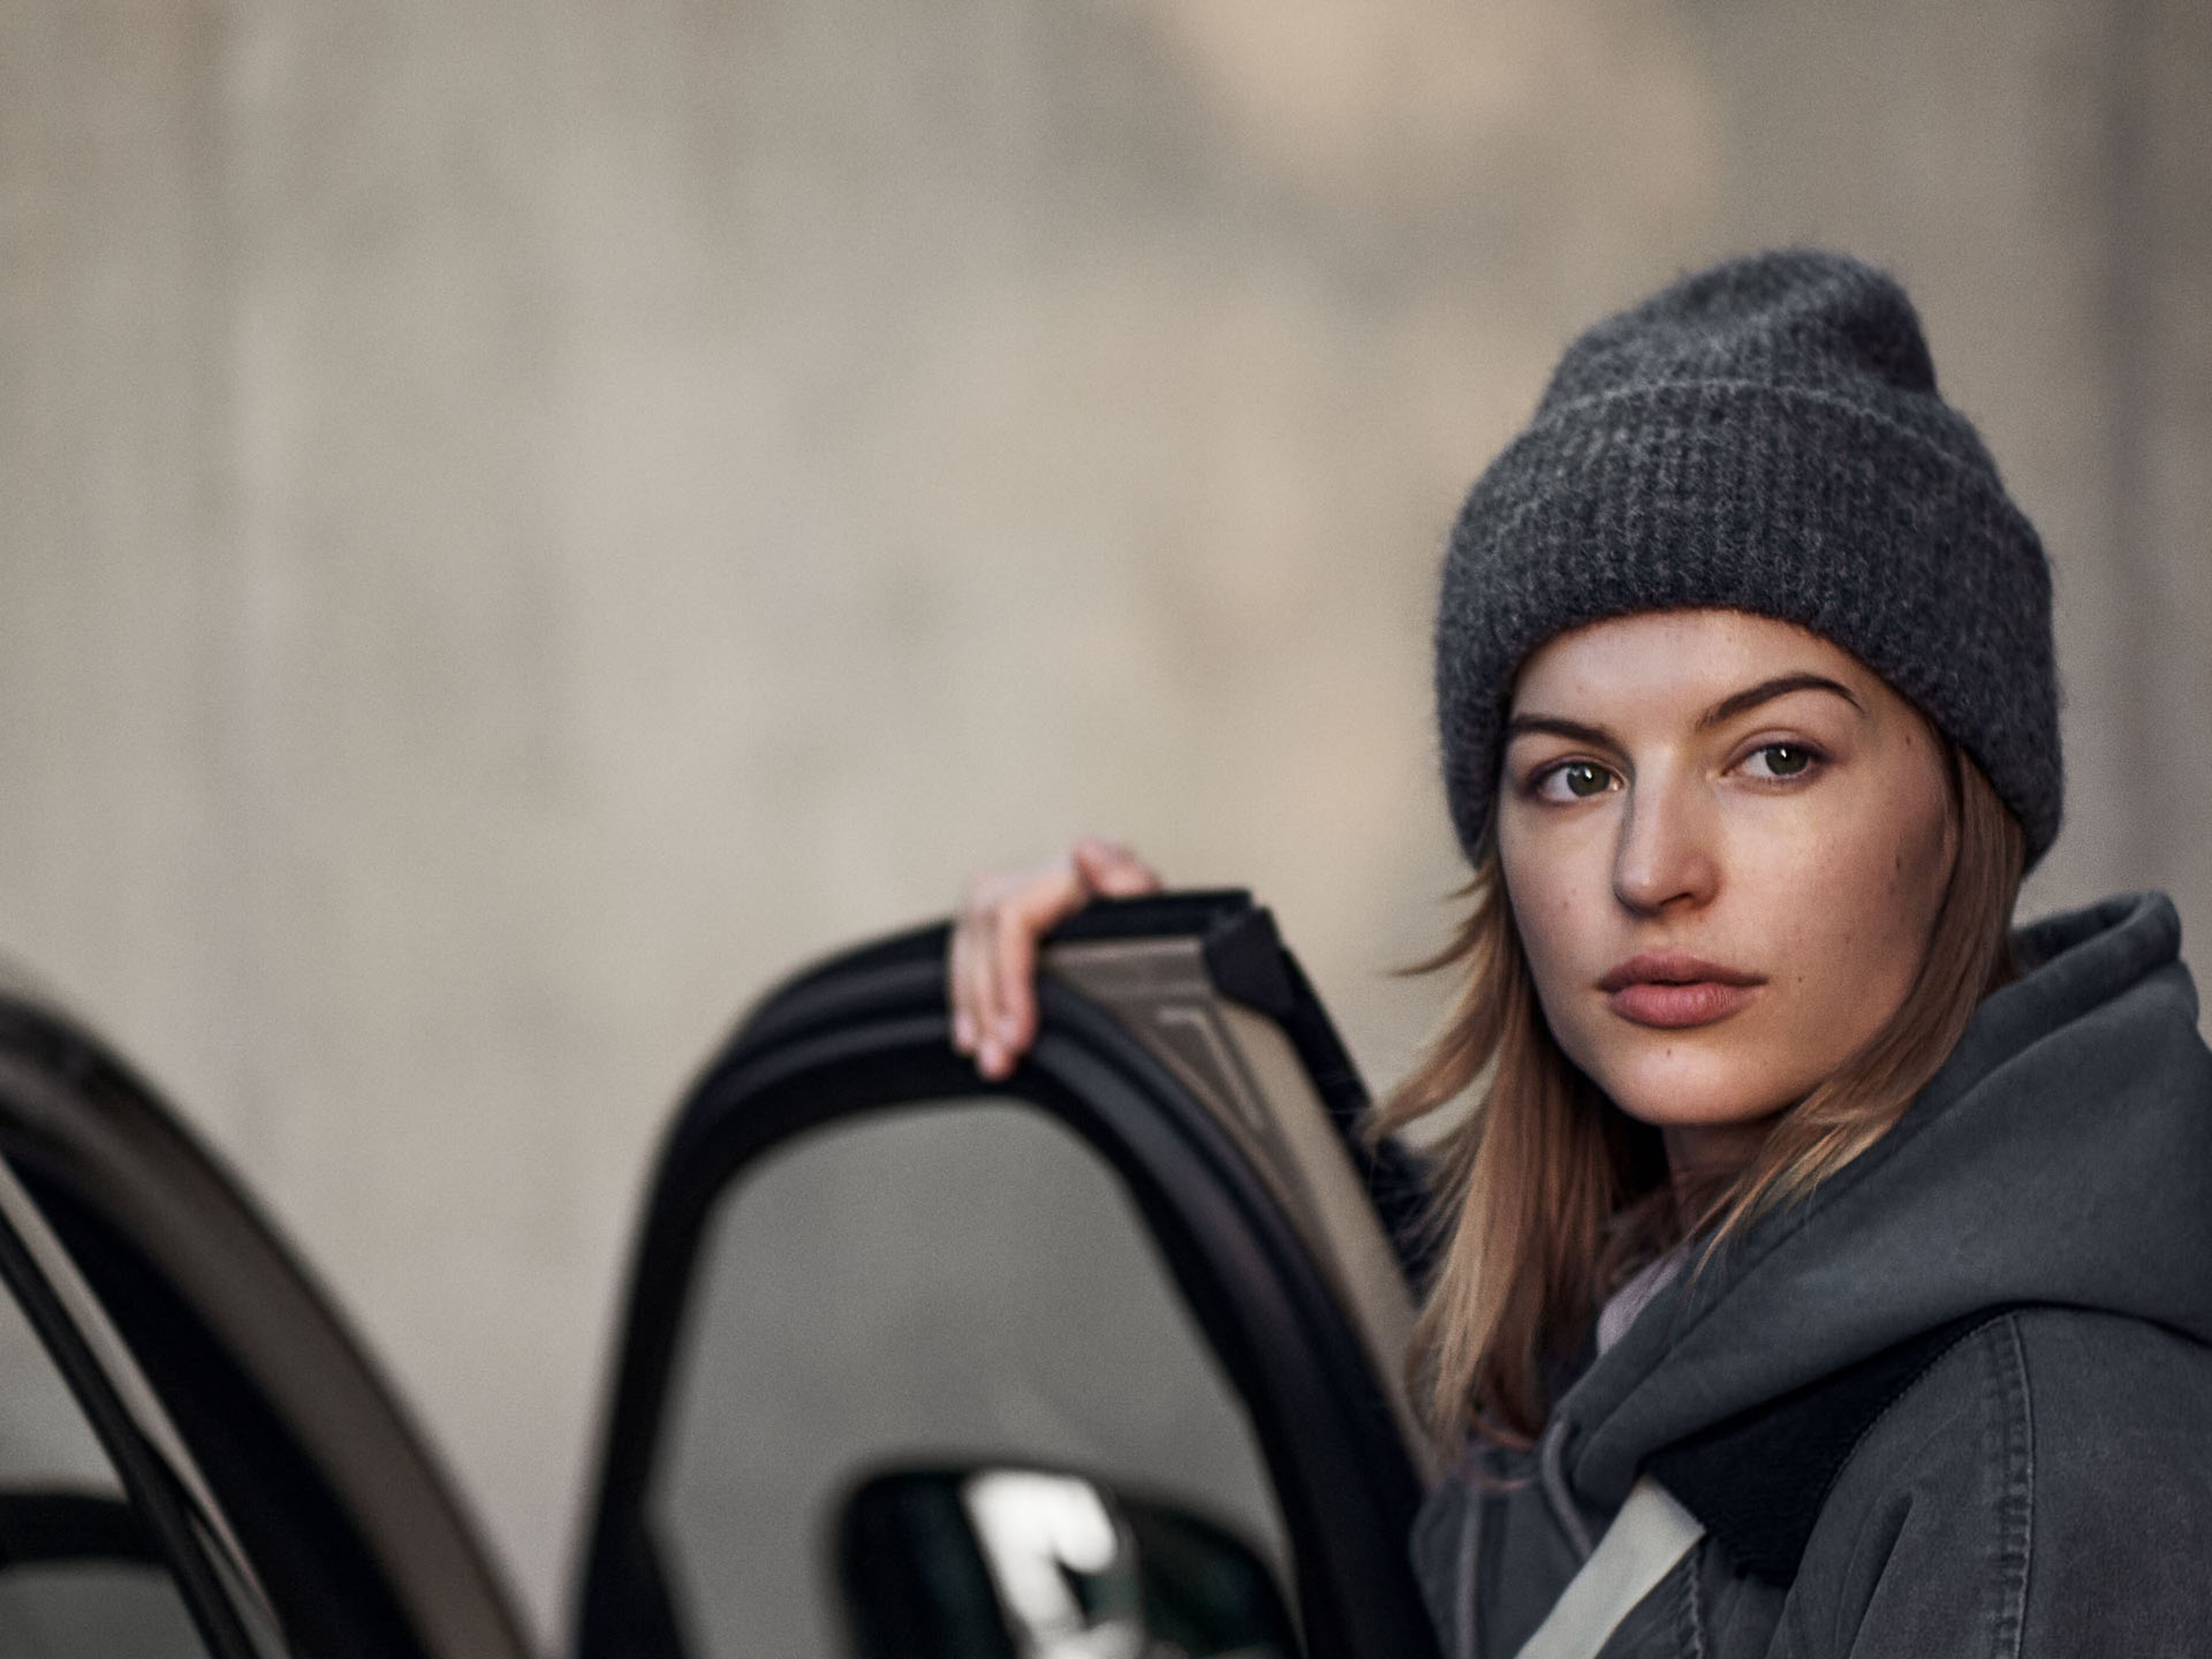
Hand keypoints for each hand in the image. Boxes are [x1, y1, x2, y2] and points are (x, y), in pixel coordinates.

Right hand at [949, 837, 1162, 1079]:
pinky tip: (969, 1031)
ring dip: (973, 1009)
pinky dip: (967, 996)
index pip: (1013, 918)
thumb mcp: (1160, 909)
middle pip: (984, 937)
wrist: (1165, 929)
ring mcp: (1012, 892)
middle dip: (988, 1007)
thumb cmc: (1164, 924)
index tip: (1019, 1030)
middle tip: (1000, 1058)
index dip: (1010, 979)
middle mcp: (1034, 875)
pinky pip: (967, 952)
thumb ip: (1129, 881)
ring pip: (970, 948)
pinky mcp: (998, 915)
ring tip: (986, 1056)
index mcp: (1072, 870)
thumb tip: (1086, 852)